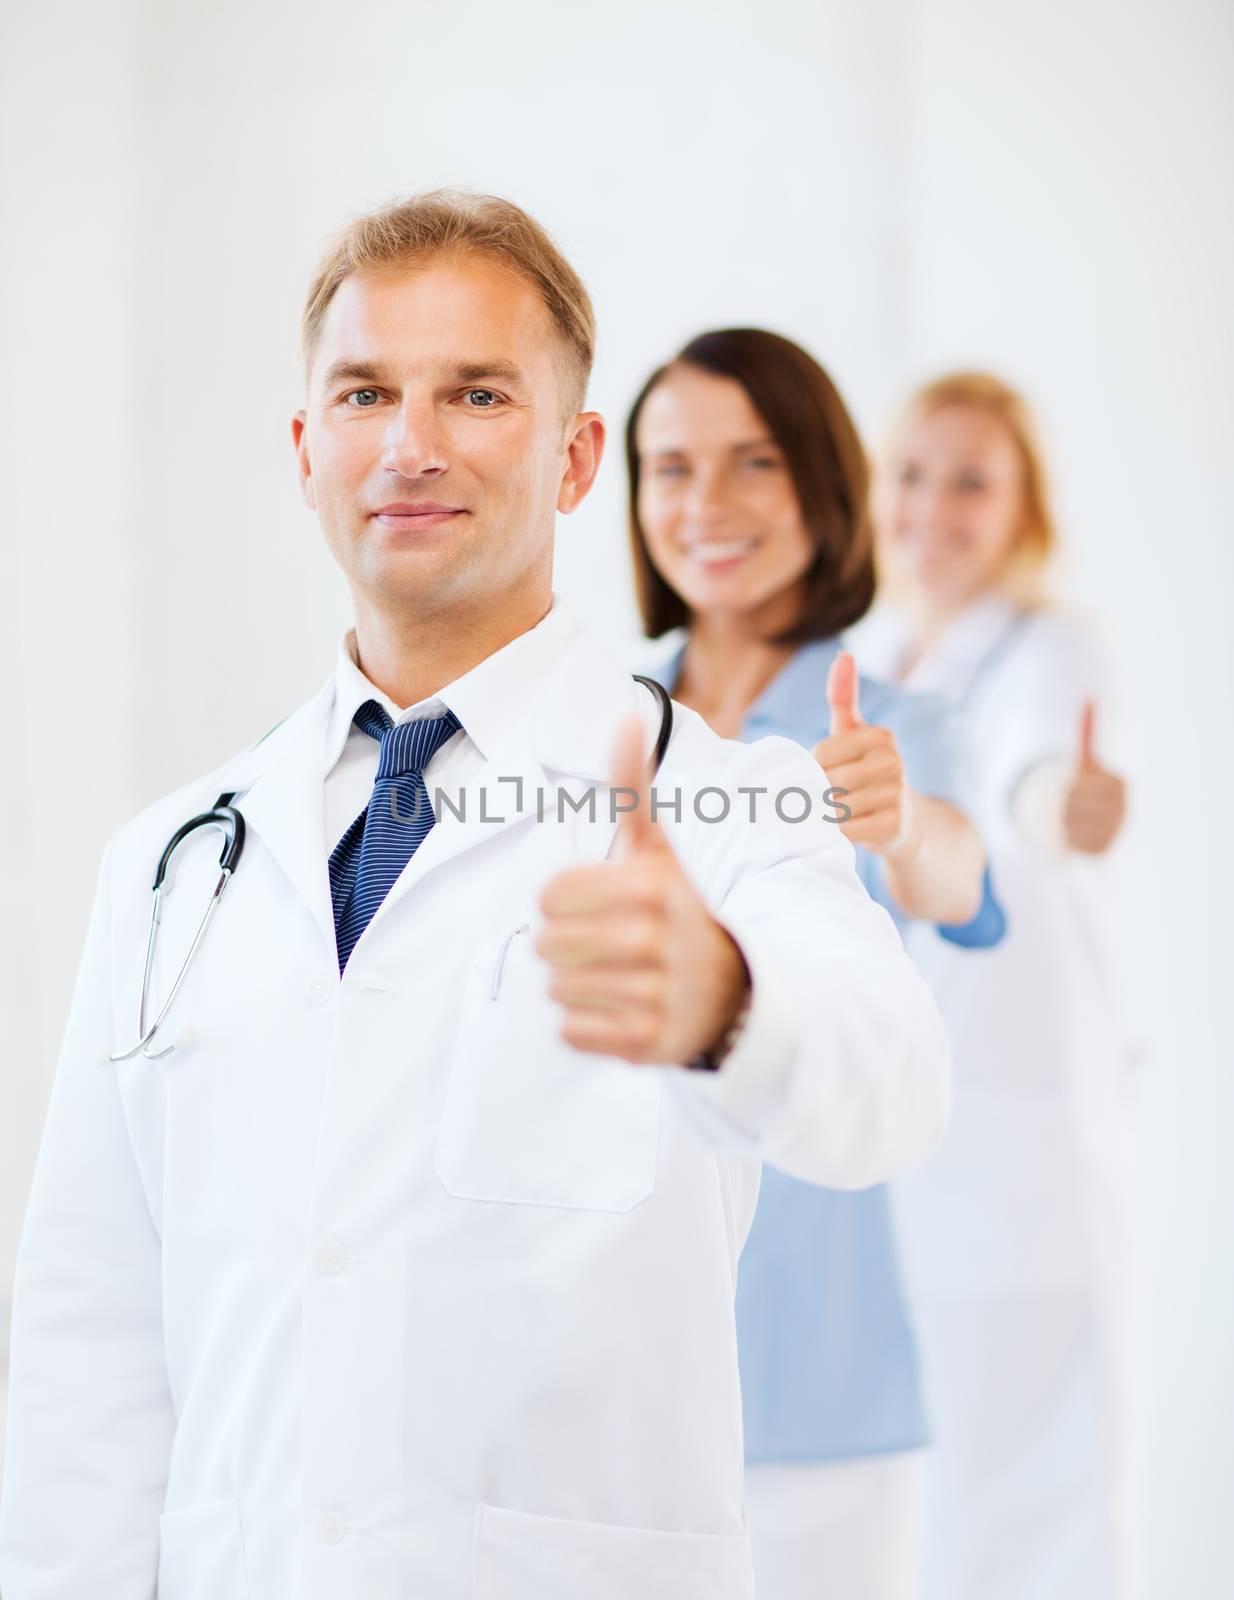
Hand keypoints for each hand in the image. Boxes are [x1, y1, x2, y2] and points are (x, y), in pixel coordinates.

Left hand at [535, 715, 749, 1065]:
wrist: (737, 990)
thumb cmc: (679, 910)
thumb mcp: (661, 850)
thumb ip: (635, 788)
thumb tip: (627, 715)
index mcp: (655, 888)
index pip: (550, 897)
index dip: (558, 901)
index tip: (588, 903)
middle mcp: (662, 941)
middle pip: (549, 946)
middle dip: (562, 945)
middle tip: (596, 944)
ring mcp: (662, 996)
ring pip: (559, 992)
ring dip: (572, 985)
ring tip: (610, 975)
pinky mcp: (655, 1044)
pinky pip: (574, 1033)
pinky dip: (582, 1025)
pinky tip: (615, 1009)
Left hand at [812, 652, 918, 858]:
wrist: (902, 822)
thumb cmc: (865, 770)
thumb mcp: (853, 732)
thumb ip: (843, 696)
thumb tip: (844, 654)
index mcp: (881, 735)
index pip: (821, 755)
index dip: (815, 769)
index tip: (831, 773)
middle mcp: (895, 761)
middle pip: (828, 781)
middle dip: (821, 793)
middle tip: (834, 798)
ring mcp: (898, 794)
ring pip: (836, 806)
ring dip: (830, 814)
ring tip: (845, 812)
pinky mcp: (895, 825)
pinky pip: (848, 829)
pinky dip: (841, 832)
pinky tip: (852, 827)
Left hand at [1063, 701, 1126, 853]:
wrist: (1090, 825)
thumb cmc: (1086, 788)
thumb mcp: (1085, 759)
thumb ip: (1086, 731)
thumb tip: (1089, 698)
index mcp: (1119, 783)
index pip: (1077, 783)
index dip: (1068, 784)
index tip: (1075, 785)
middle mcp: (1123, 808)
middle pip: (1071, 803)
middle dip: (1062, 803)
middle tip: (1068, 805)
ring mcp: (1116, 831)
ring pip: (1068, 823)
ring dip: (1060, 821)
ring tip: (1070, 820)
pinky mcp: (1104, 851)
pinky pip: (1070, 843)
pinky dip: (1065, 839)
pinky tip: (1074, 835)